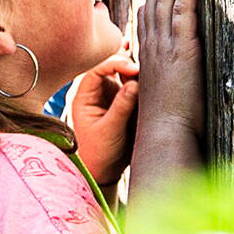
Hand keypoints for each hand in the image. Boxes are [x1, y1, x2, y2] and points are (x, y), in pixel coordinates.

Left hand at [71, 48, 138, 186]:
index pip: (97, 70)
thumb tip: (134, 83)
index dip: (115, 63)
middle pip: (110, 67)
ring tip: (148, 73)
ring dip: (134, 71)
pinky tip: (148, 78)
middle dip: (126, 64)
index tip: (133, 69)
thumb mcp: (109, 130)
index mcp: (85, 96)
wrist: (103, 170)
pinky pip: (131, 85)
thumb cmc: (98, 152)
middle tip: (143, 71)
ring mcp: (110, 95)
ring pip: (122, 74)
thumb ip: (121, 106)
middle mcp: (97, 92)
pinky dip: (140, 80)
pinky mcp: (123, 102)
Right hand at [134, 0, 204, 145]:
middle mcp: (152, 45)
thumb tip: (177, 71)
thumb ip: (167, 75)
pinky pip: (181, 11)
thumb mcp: (164, 93)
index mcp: (147, 54)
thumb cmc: (166, 124)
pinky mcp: (181, 50)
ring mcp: (164, 46)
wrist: (163, 136)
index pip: (148, 10)